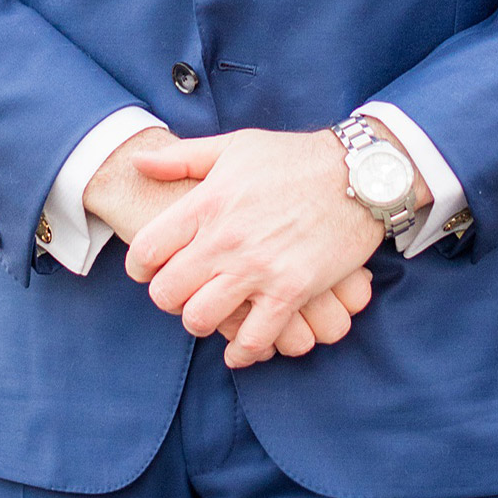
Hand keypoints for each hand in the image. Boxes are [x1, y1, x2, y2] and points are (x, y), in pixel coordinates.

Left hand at [82, 128, 366, 355]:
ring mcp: (257, 268)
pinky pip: (254, 339)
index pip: (146, 250)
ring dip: (202, 322)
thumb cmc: (295, 157)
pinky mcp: (291, 291)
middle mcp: (225, 239)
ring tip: (212, 314)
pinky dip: (243, 351)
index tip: (150, 269)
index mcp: (206, 203)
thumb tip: (139, 162)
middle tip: (183, 293)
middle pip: (167, 293)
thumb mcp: (234, 146)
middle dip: (168, 298)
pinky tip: (242, 348)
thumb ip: (182, 157)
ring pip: (200, 320)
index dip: (140, 266)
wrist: (359, 173)